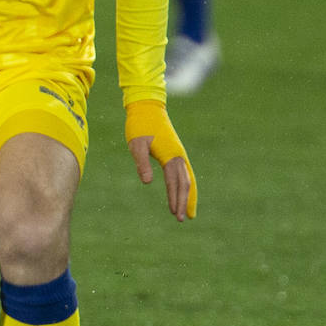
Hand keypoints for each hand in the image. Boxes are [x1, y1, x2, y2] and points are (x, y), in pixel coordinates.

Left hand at [125, 99, 197, 221]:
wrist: (147, 106)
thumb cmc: (140, 125)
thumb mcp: (136, 144)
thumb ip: (142, 163)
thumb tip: (148, 182)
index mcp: (170, 156)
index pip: (175, 183)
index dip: (175, 199)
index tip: (175, 214)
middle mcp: (178, 156)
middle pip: (186, 183)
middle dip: (185, 202)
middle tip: (183, 219)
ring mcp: (179, 153)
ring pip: (188, 178)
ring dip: (188, 195)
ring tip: (189, 211)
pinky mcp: (175, 151)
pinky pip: (184, 172)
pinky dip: (186, 184)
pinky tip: (183, 191)